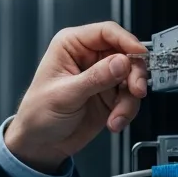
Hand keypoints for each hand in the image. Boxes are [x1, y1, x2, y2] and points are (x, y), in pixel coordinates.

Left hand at [5, 21, 148, 171]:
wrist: (40, 143)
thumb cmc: (38, 114)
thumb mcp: (65, 95)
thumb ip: (95, 78)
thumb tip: (121, 62)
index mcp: (71, 46)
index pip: (106, 32)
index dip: (126, 41)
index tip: (139, 56)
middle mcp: (89, 58)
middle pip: (126, 54)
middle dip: (134, 74)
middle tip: (135, 91)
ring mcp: (102, 77)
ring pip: (132, 78)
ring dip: (129, 99)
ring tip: (117, 115)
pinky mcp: (110, 96)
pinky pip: (130, 98)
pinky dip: (127, 111)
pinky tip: (114, 122)